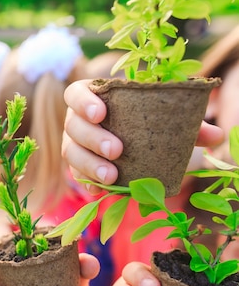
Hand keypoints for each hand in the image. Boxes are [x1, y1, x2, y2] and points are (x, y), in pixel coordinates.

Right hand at [62, 79, 224, 194]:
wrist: (139, 146)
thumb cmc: (148, 123)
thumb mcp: (166, 120)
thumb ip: (188, 124)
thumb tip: (214, 135)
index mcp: (93, 99)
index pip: (75, 94)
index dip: (83, 102)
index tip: (102, 113)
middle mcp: (77, 121)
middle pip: (73, 126)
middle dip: (93, 138)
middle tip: (117, 150)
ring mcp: (74, 145)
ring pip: (71, 153)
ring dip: (89, 165)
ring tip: (111, 177)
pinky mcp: (78, 168)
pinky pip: (76, 175)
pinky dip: (87, 183)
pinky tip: (99, 191)